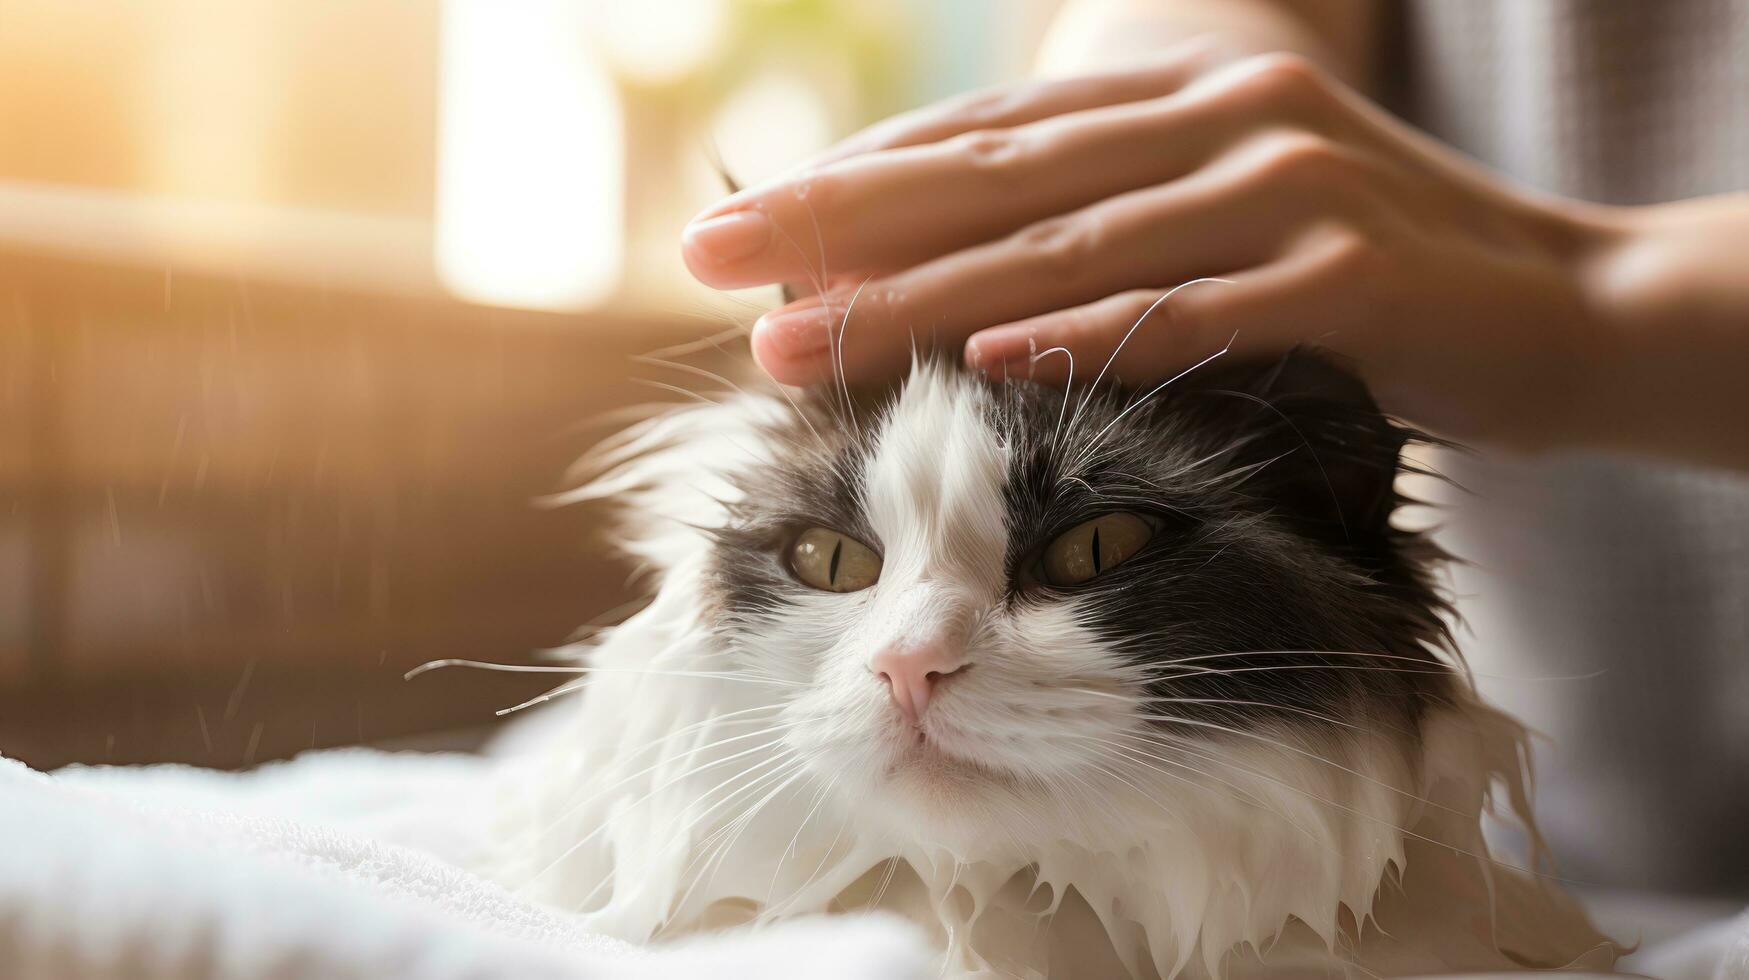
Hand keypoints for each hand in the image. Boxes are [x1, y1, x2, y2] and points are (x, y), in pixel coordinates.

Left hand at [680, 46, 1636, 452]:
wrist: (1567, 306)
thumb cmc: (1372, 287)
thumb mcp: (1226, 234)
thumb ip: (1104, 238)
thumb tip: (949, 295)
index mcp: (1180, 101)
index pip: (983, 143)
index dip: (851, 184)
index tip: (731, 233)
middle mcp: (1221, 121)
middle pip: (994, 180)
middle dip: (841, 226)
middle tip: (708, 263)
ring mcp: (1285, 191)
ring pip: (1066, 246)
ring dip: (921, 296)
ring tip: (797, 338)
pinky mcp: (1346, 278)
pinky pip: (1191, 310)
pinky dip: (1084, 333)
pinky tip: (984, 361)